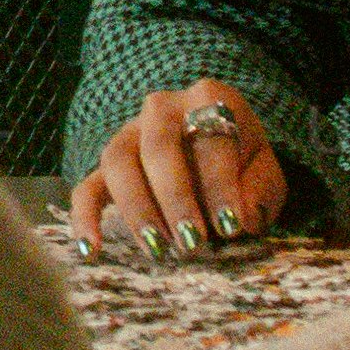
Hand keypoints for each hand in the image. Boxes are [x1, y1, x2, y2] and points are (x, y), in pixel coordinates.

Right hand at [72, 76, 289, 253]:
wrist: (213, 144)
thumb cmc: (242, 162)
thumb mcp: (265, 171)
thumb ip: (259, 191)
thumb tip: (239, 219)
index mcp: (209, 99)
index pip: (211, 139)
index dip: (220, 185)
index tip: (229, 226)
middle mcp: (162, 108)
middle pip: (159, 147)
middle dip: (175, 198)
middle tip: (192, 242)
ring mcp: (128, 134)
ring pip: (119, 163)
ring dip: (137, 209)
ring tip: (159, 250)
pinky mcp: (107, 165)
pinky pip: (87, 186)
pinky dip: (84, 218)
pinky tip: (91, 251)